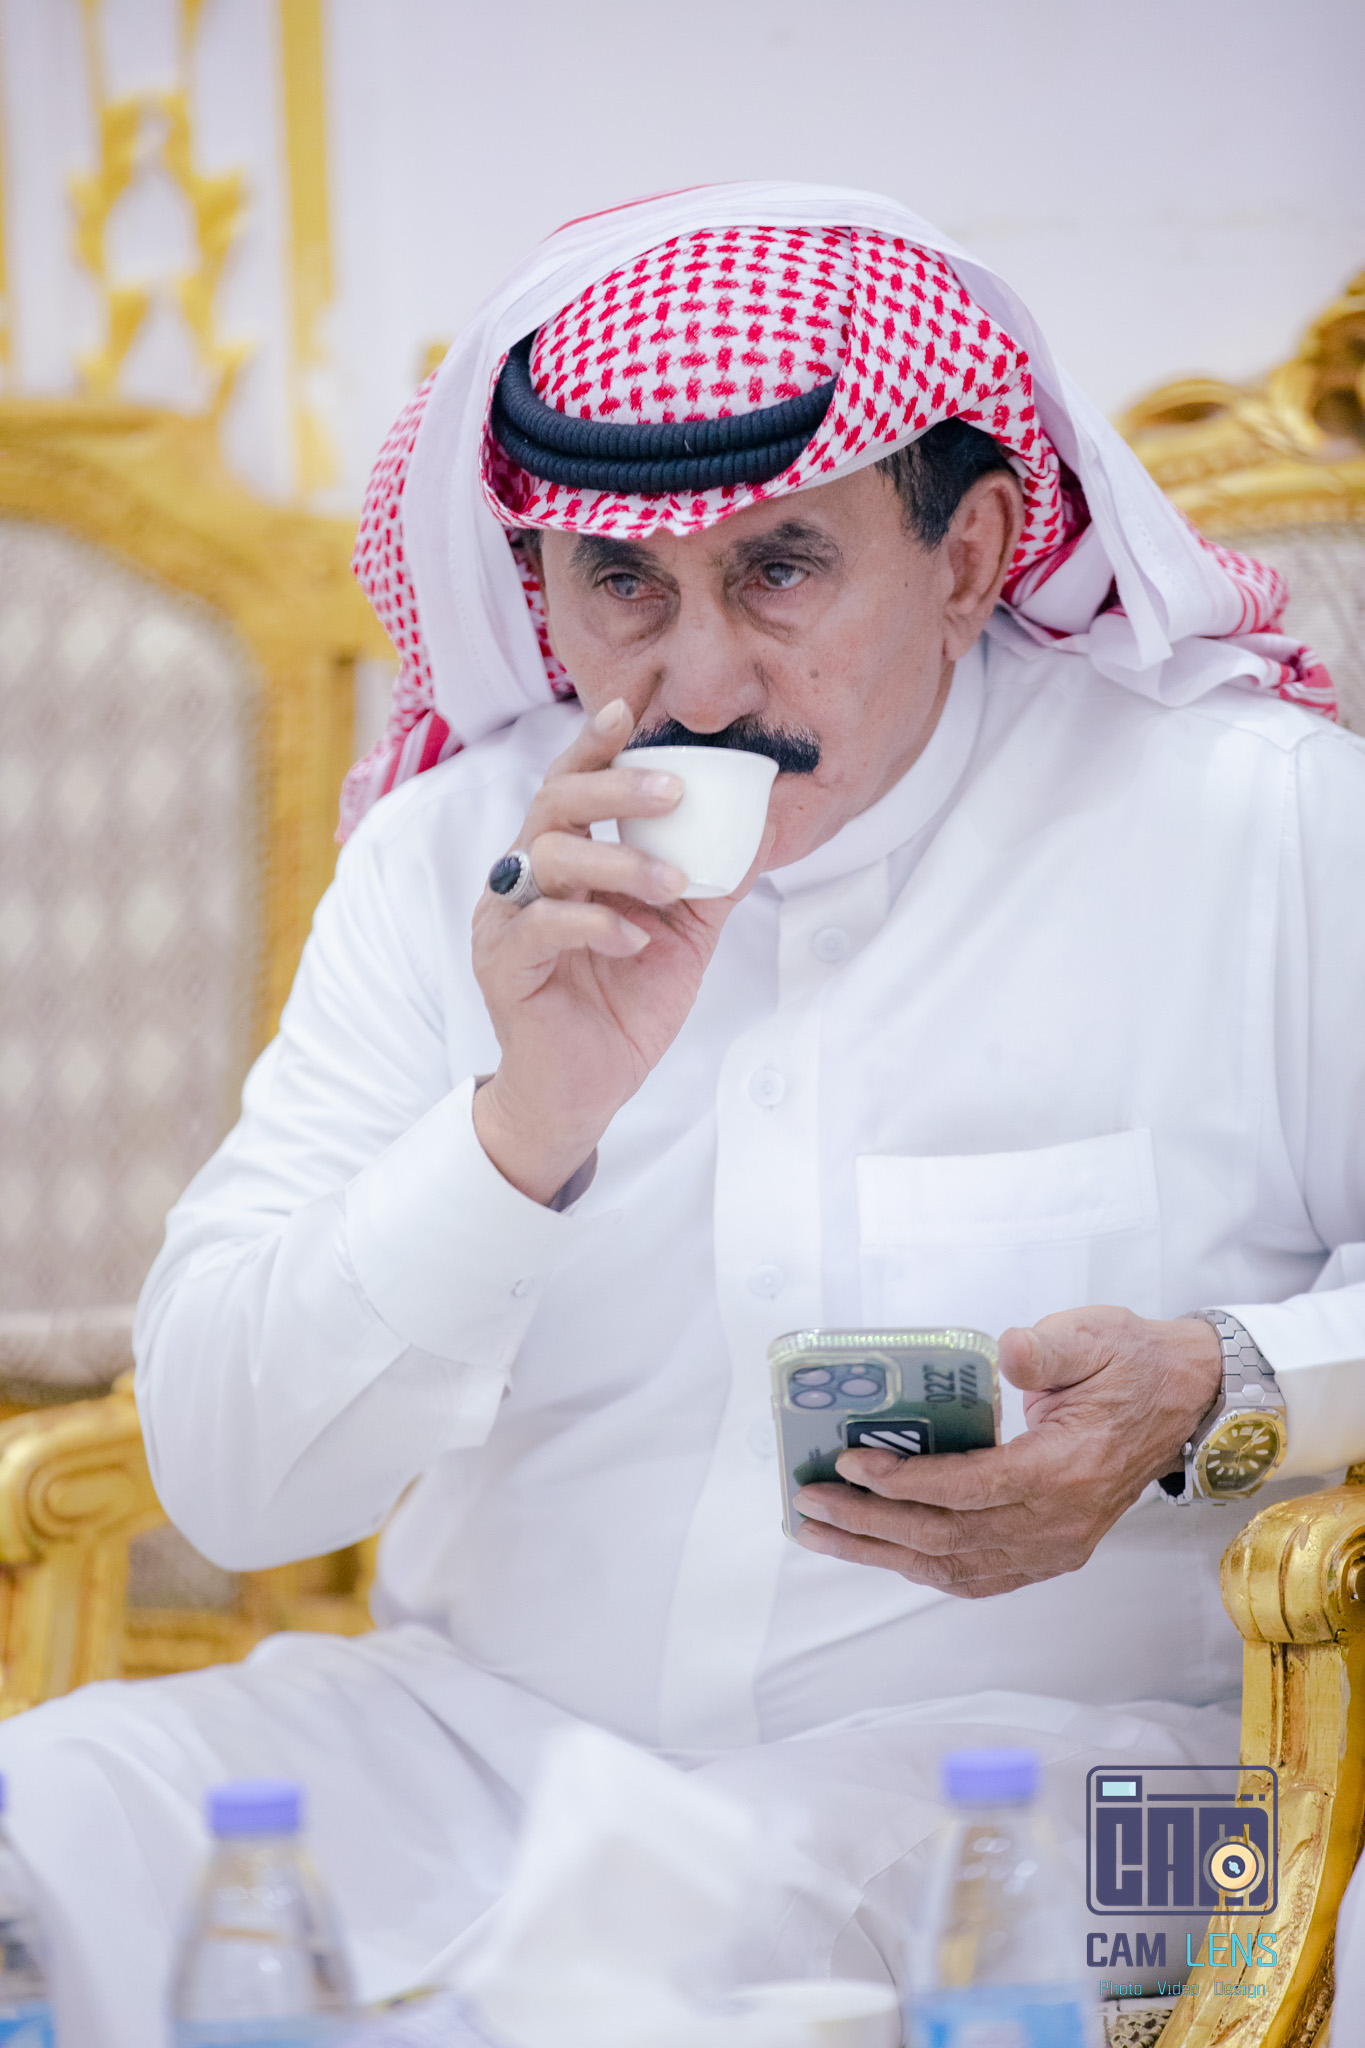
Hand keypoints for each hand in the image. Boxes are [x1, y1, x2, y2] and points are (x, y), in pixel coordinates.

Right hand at [473, 699, 774, 1202]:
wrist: (582, 1093)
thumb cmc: (621, 1006)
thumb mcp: (682, 937)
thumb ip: (712, 883)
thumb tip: (761, 830)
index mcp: (561, 860)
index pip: (570, 786)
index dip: (594, 746)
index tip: (629, 710)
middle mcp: (524, 879)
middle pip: (553, 805)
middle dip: (613, 787)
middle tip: (673, 789)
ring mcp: (506, 921)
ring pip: (547, 859)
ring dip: (619, 862)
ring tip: (673, 883)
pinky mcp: (503, 966)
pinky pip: (542, 926)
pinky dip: (594, 923)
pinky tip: (635, 939)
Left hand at [794, 1307, 1223, 1596]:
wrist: (1187, 1401)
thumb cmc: (1134, 1365)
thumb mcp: (1096, 1336)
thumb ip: (1048, 1348)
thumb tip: (1007, 1352)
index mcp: (1066, 1470)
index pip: (969, 1489)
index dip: (903, 1483)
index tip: (848, 1464)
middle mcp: (1059, 1522)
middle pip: (948, 1539)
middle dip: (870, 1523)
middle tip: (808, 1503)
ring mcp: (1057, 1546)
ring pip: (955, 1566)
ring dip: (882, 1554)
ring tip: (822, 1533)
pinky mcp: (1053, 1552)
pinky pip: (978, 1575)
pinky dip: (924, 1566)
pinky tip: (880, 1551)